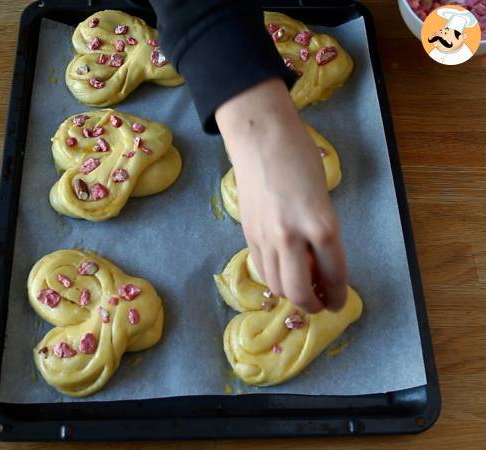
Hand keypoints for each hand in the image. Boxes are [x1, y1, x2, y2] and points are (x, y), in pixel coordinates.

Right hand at [215, 78, 346, 312]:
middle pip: (299, 291)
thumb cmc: (299, 159)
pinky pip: (261, 269)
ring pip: (277, 285)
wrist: (260, 140)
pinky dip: (274, 279)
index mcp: (321, 224)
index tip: (339, 302)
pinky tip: (283, 272)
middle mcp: (292, 237)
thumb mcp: (323, 197)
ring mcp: (265, 238)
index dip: (338, 294)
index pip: (333, 273)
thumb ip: (322, 233)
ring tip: (302, 289)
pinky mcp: (248, 235)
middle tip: (321, 303)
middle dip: (313, 304)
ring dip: (292, 295)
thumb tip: (317, 265)